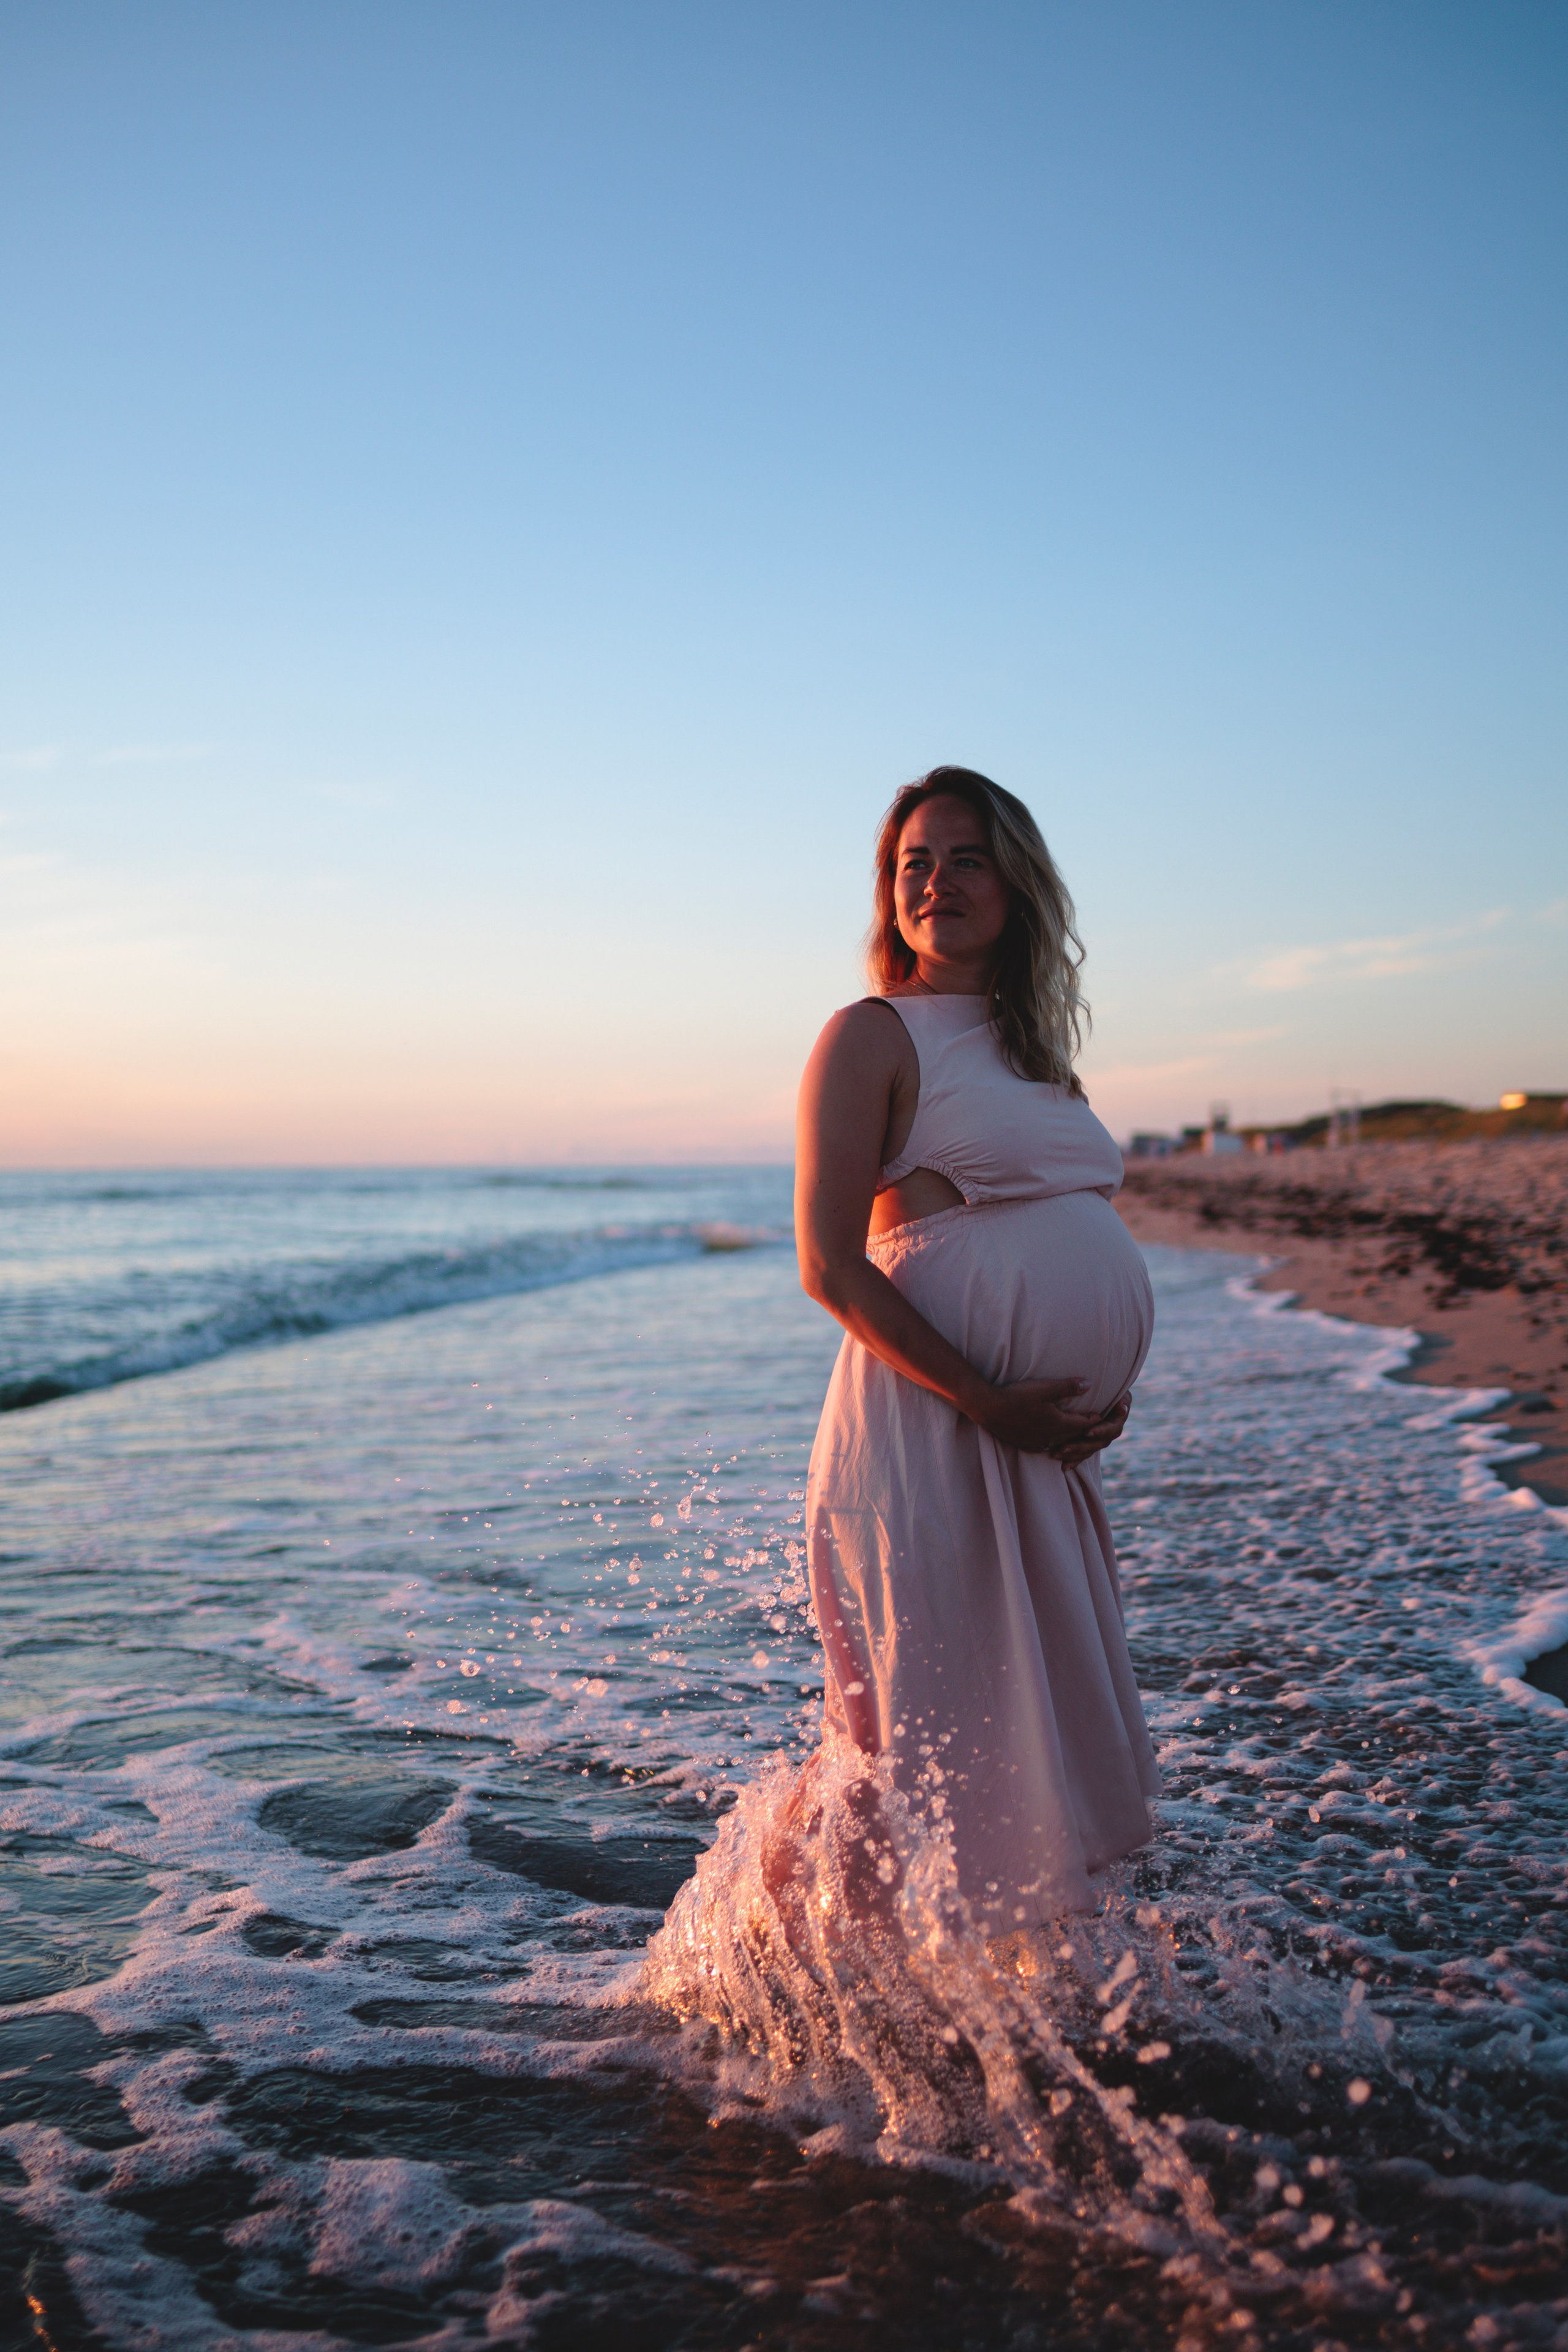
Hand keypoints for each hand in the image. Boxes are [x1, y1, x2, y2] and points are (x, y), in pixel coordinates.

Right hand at [974, 1376, 1097, 1454]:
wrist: (989, 1409)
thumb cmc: (1017, 1396)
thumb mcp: (1044, 1387)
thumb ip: (1068, 1387)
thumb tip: (1088, 1384)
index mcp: (1058, 1423)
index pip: (1082, 1424)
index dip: (1093, 1419)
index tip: (1099, 1414)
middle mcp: (1050, 1437)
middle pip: (1073, 1435)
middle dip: (1084, 1430)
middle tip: (1092, 1425)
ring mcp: (1037, 1443)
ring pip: (1060, 1443)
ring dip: (1069, 1439)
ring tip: (1074, 1434)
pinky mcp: (1026, 1445)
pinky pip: (1046, 1447)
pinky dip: (1054, 1443)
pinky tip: (1051, 1440)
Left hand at [1058, 1390, 1131, 1471]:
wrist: (1093, 1385)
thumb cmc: (1102, 1380)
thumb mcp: (1112, 1385)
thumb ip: (1118, 1397)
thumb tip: (1122, 1407)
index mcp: (1119, 1416)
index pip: (1112, 1428)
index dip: (1100, 1431)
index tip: (1087, 1432)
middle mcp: (1111, 1429)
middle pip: (1099, 1442)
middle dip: (1081, 1445)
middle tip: (1065, 1447)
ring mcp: (1101, 1436)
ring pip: (1089, 1449)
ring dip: (1074, 1454)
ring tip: (1057, 1454)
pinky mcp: (1089, 1441)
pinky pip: (1083, 1453)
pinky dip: (1074, 1460)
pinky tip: (1063, 1467)